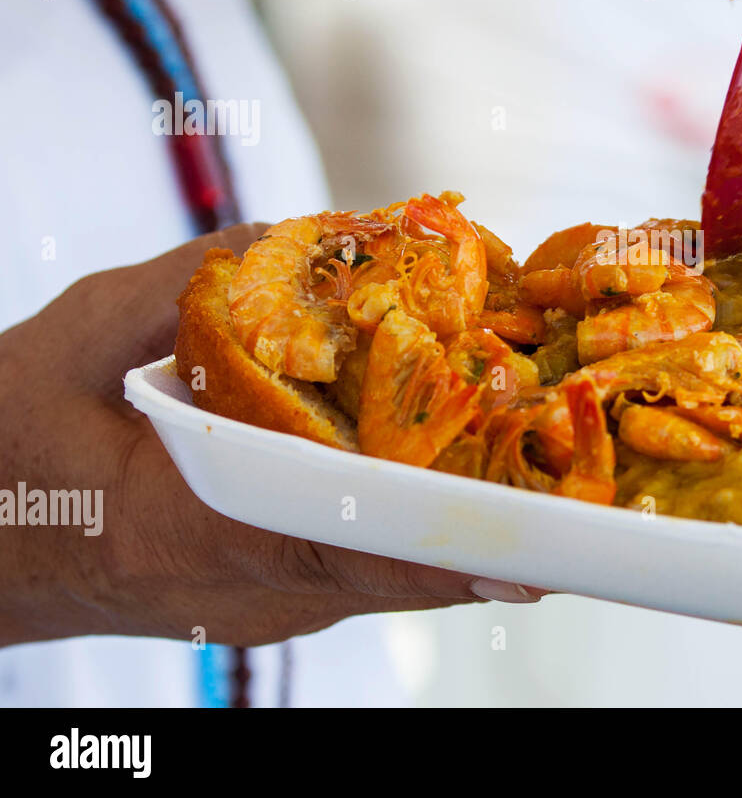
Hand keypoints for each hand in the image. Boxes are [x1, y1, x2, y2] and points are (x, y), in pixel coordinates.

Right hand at [0, 226, 541, 648]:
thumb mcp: (69, 341)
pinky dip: (419, 531)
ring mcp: (255, 605)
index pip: (322, 542)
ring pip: (386, 580)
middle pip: (386, 571)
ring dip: (464, 532)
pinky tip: (466, 485)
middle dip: (484, 532)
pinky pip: (365, 570)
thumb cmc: (1, 442)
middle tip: (581, 498)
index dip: (430, 544)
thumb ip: (183, 286)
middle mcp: (232, 586)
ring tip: (549, 482)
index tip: (525, 549)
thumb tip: (303, 238)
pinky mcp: (268, 598)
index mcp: (174, 530)